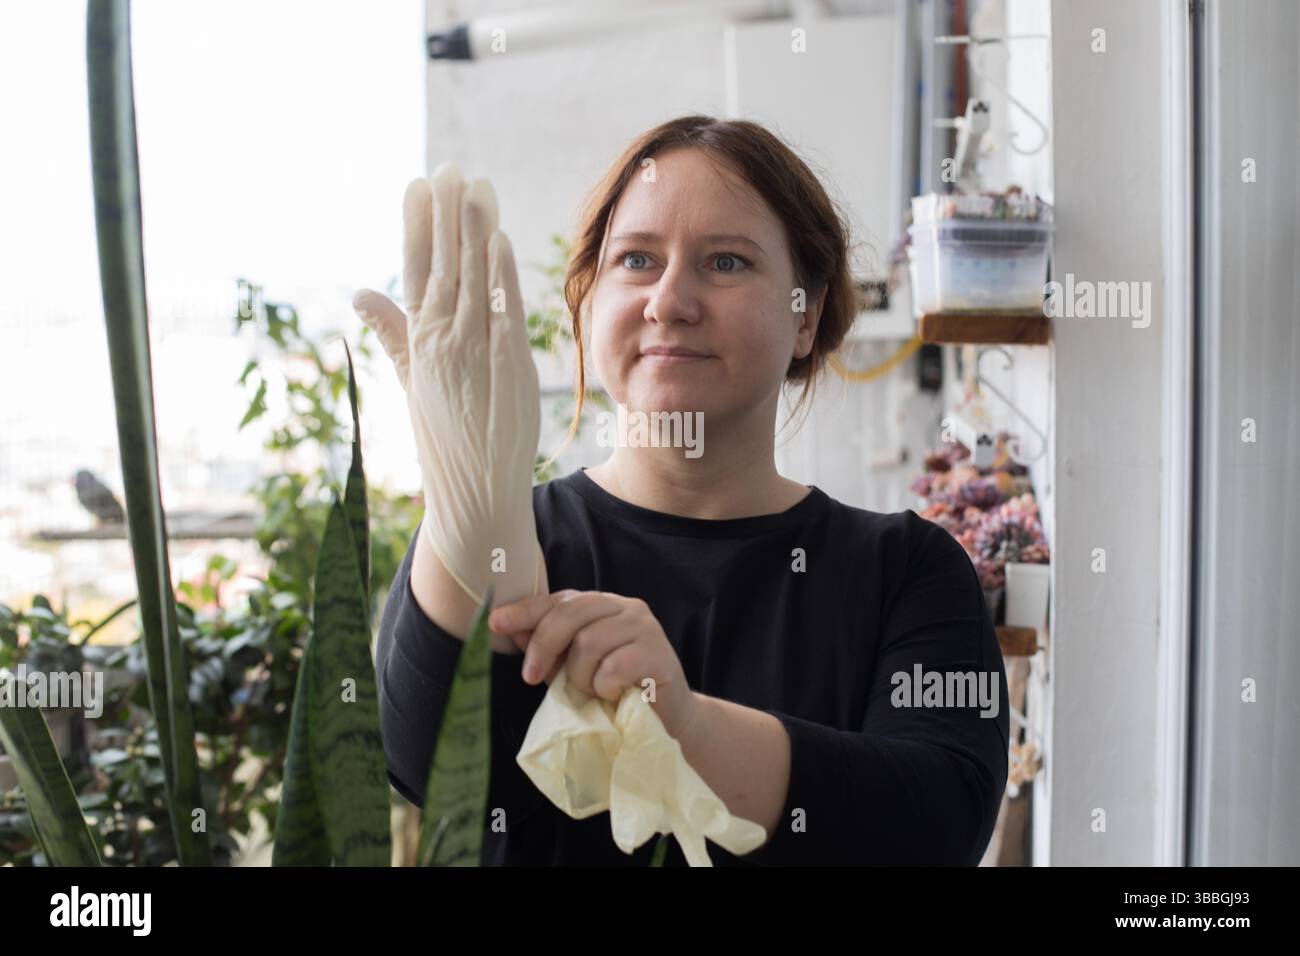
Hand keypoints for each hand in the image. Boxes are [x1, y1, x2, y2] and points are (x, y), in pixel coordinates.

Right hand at [352, 163, 542, 605]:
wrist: (474, 497)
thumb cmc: (446, 441)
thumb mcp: (412, 383)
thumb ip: (392, 334)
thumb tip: (360, 292)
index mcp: (419, 345)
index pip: (415, 274)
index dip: (417, 228)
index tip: (418, 185)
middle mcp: (441, 343)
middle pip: (442, 267)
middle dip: (444, 217)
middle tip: (447, 168)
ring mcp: (472, 354)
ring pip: (471, 280)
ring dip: (472, 231)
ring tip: (473, 185)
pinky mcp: (505, 367)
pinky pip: (502, 310)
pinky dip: (499, 273)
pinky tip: (497, 238)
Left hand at [488, 590, 698, 739]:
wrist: (666, 721)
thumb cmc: (616, 694)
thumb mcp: (573, 670)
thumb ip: (548, 650)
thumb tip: (511, 630)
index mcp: (601, 605)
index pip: (558, 600)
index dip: (525, 611)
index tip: (495, 623)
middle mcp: (624, 606)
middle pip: (570, 614)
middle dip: (544, 646)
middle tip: (531, 677)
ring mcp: (644, 626)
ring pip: (589, 642)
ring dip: (581, 677)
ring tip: (593, 692)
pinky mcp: (658, 652)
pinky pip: (614, 666)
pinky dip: (605, 687)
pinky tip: (613, 695)